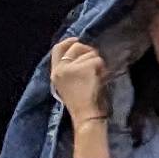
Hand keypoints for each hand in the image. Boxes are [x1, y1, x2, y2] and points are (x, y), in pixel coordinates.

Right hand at [49, 38, 113, 157]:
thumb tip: (81, 51)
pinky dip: (103, 69)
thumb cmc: (80, 103)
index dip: (68, 42)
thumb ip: (69, 68)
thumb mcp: (67, 84)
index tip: (76, 41)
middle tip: (94, 63)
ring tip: (96, 77)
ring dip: (97, 62)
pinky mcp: (86, 67)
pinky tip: (101, 79)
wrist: (86, 116)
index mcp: (55, 73)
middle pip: (76, 47)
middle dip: (88, 51)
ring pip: (90, 53)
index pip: (57, 49)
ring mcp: (73, 67)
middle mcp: (61, 68)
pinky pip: (99, 60)